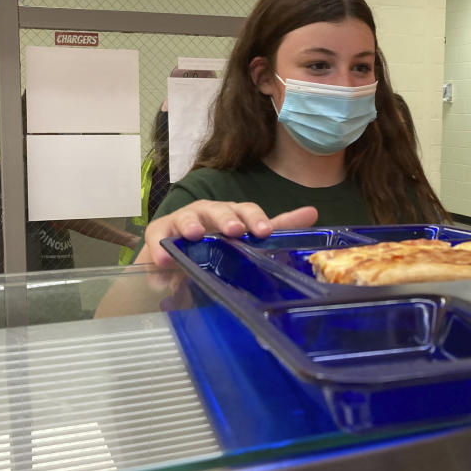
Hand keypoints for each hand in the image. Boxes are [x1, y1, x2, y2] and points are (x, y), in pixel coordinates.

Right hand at [138, 200, 318, 266]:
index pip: (246, 211)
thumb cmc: (218, 245)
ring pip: (187, 217)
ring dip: (191, 224)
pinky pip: (158, 238)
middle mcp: (208, 213)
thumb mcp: (247, 239)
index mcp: (232, 214)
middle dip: (226, 218)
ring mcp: (182, 222)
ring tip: (194, 234)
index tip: (263, 231)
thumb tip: (312, 213)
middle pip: (218, 209)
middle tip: (233, 230)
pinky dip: (159, 247)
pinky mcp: (159, 235)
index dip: (255, 219)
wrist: (179, 261)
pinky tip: (162, 258)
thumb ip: (278, 227)